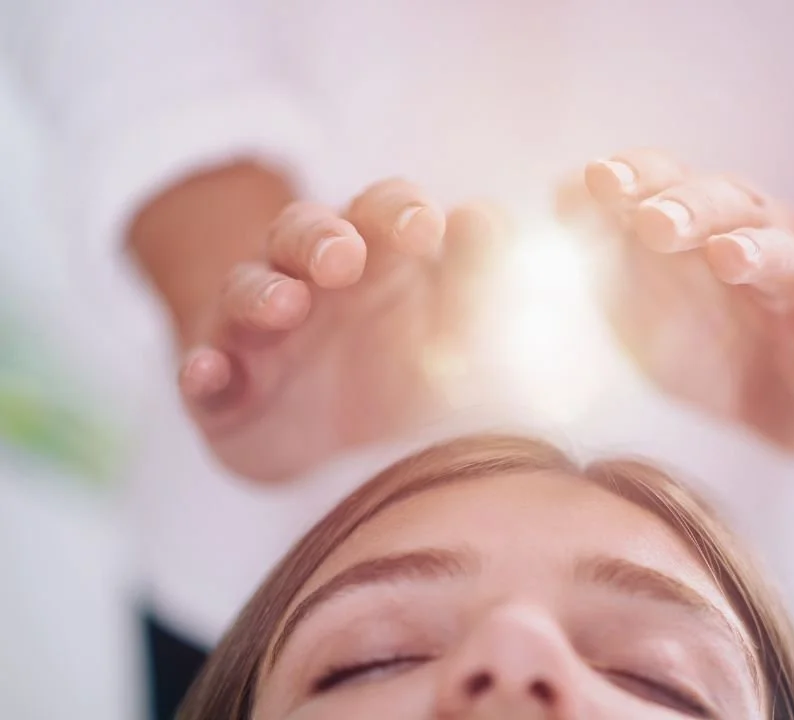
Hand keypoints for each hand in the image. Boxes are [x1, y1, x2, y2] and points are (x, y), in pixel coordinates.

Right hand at [177, 179, 493, 480]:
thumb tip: (486, 218)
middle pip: (301, 233)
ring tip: (284, 306)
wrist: (330, 442)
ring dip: (261, 294)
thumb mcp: (446, 326)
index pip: (378, 210)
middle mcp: (306, 281)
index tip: (426, 228)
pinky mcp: (221, 390)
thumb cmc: (398, 365)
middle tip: (344, 258)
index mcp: (370, 258)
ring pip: (246, 292)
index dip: (397, 210)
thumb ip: (471, 277)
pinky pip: (202, 372)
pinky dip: (202, 371)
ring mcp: (256, 333)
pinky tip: (208, 373)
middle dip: (319, 239)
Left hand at [568, 149, 793, 458]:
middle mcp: (762, 242)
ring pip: (788, 260)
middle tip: (653, 222)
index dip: (638, 177)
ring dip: (757, 253)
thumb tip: (559, 193)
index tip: (597, 180)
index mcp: (709, 223)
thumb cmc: (711, 339)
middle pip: (729, 207)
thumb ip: (606, 248)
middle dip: (689, 208)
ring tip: (726, 257)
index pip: (671, 182)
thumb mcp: (646, 297)